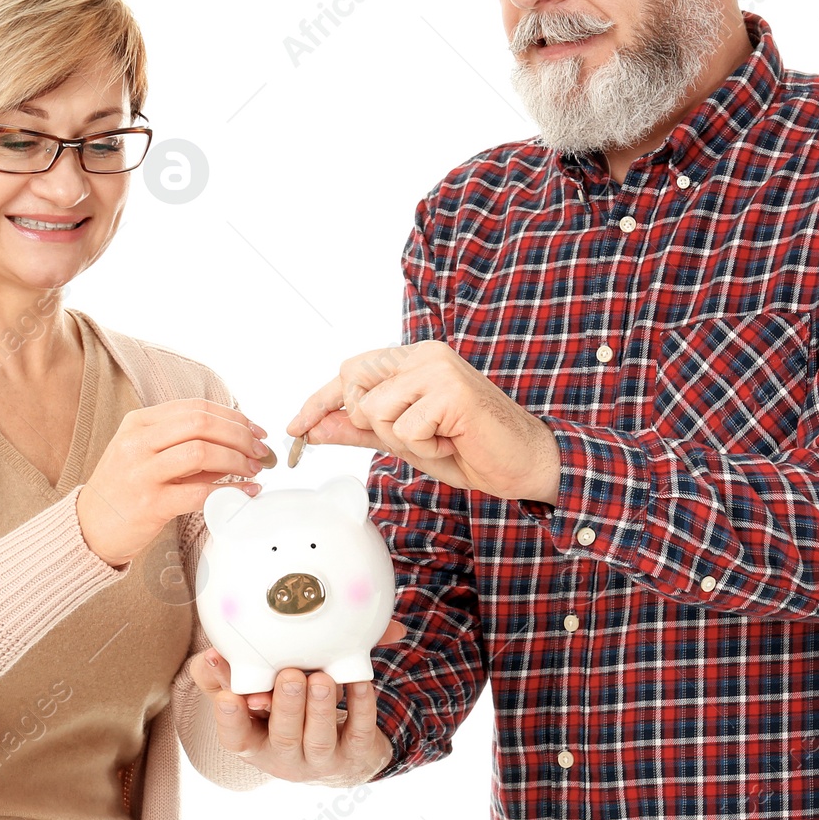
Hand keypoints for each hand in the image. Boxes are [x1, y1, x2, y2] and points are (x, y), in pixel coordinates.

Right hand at [75, 398, 268, 567]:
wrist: (89, 529)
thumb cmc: (124, 491)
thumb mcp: (148, 456)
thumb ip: (187, 447)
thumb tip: (239, 445)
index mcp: (138, 423)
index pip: (195, 407)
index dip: (232, 416)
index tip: (255, 430)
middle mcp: (137, 442)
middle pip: (201, 423)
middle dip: (240, 435)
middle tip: (260, 451)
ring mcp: (141, 472)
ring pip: (202, 452)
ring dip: (237, 460)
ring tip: (253, 470)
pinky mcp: (150, 504)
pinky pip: (199, 492)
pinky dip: (229, 491)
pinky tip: (245, 492)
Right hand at [187, 637, 403, 786]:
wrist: (338, 751)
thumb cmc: (284, 714)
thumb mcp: (252, 697)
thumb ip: (230, 675)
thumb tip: (213, 652)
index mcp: (255, 742)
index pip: (235, 737)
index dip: (230, 720)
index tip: (228, 696)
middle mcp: (285, 757)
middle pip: (283, 737)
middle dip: (286, 707)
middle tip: (290, 675)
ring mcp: (322, 759)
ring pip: (320, 740)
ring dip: (320, 709)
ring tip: (322, 679)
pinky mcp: (355, 752)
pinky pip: (360, 732)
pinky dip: (361, 706)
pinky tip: (360, 681)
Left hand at [284, 341, 560, 502]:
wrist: (524, 463)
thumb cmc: (469, 448)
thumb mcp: (404, 442)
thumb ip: (359, 430)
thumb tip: (315, 427)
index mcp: (412, 360)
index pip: (350, 373)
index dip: (320, 401)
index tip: (294, 427)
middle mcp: (423, 355)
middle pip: (354, 385)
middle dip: (371, 423)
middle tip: (417, 435)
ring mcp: (437, 368)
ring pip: (376, 411)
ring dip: (403, 439)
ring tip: (440, 437)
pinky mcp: (450, 390)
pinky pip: (404, 429)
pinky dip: (425, 446)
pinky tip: (454, 439)